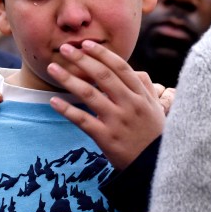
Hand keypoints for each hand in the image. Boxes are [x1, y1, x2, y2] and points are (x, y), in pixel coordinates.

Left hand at [47, 40, 166, 169]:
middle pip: (103, 76)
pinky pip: (83, 120)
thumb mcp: (157, 108)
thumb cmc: (154, 135)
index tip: (87, 44)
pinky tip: (53, 101)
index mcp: (141, 96)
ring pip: (89, 94)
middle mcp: (130, 105)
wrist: (155, 167)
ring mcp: (118, 121)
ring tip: (53, 68)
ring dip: (68, 79)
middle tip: (65, 49)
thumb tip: (135, 70)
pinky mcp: (106, 138)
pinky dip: (67, 109)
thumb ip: (145, 88)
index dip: (103, 54)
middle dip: (82, 59)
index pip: (121, 68)